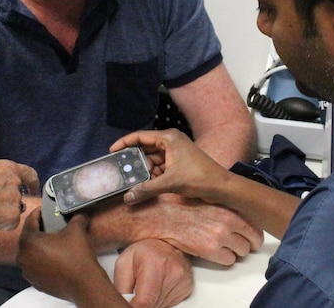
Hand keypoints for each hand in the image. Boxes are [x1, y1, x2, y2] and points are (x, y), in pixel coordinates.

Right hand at [0, 159, 38, 231]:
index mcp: (8, 168)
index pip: (29, 174)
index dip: (32, 183)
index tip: (33, 189)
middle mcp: (16, 184)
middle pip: (18, 194)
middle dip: (8, 201)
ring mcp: (16, 201)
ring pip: (13, 209)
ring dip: (3, 212)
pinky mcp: (13, 217)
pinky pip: (9, 223)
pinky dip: (0, 224)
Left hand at [18, 210, 128, 306]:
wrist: (84, 283)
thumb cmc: (77, 255)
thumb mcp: (77, 229)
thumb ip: (76, 217)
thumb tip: (79, 212)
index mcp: (29, 242)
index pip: (29, 222)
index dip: (37, 213)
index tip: (43, 210)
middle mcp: (23, 257)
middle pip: (27, 238)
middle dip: (37, 230)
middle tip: (48, 224)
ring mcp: (28, 272)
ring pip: (29, 253)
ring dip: (38, 246)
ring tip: (51, 241)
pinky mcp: (35, 282)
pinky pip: (34, 266)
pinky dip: (40, 260)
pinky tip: (52, 257)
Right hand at [109, 129, 232, 205]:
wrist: (221, 187)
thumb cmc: (200, 177)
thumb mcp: (170, 183)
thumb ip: (146, 189)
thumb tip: (128, 197)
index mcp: (169, 138)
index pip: (140, 136)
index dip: (124, 143)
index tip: (112, 151)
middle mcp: (171, 142)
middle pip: (145, 148)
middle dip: (134, 161)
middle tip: (120, 171)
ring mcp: (175, 153)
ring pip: (152, 160)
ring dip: (143, 170)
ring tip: (131, 181)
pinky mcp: (178, 163)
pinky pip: (159, 167)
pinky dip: (152, 175)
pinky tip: (145, 185)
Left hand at [114, 240, 192, 307]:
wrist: (162, 242)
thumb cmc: (142, 251)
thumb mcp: (123, 264)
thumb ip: (121, 288)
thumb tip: (125, 305)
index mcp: (155, 264)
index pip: (144, 302)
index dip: (134, 306)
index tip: (131, 302)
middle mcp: (173, 271)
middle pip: (152, 305)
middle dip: (142, 301)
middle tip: (139, 287)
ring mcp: (182, 279)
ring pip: (160, 305)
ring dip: (152, 299)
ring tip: (149, 283)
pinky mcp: (187, 285)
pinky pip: (169, 302)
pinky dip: (161, 297)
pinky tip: (158, 284)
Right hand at [120, 194, 263, 265]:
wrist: (162, 215)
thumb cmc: (182, 204)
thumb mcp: (208, 199)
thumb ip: (226, 207)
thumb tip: (241, 216)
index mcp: (229, 207)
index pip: (256, 226)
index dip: (254, 234)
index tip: (251, 237)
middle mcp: (228, 221)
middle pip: (252, 241)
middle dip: (246, 244)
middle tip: (237, 244)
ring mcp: (220, 236)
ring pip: (242, 252)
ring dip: (234, 251)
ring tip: (222, 246)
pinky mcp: (210, 250)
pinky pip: (229, 261)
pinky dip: (223, 259)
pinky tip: (213, 251)